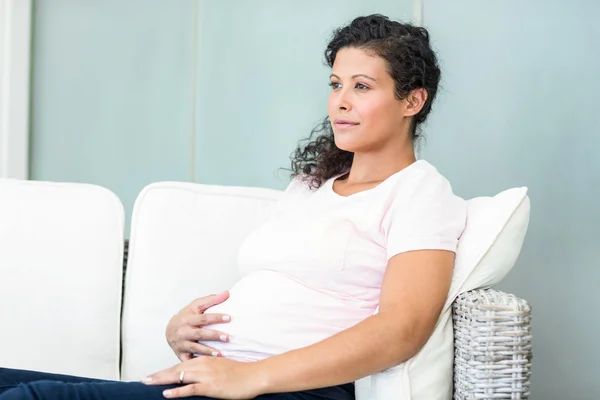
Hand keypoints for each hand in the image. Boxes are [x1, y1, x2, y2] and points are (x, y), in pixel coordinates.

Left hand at [143, 356, 264, 398]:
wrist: (254, 375)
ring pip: (179, 376)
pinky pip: (190, 389)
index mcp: (205, 360)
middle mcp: (202, 365)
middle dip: (158, 375)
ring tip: (148, 383)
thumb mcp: (221, 368)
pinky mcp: (210, 386)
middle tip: (144, 379)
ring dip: (162, 380)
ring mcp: (206, 375)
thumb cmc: (240, 373)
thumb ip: (208, 371)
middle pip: (175, 369)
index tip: (154, 375)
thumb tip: (197, 378)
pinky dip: (177, 392)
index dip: (166, 371)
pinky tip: (166, 394)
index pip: (180, 365)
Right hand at [166, 292, 230, 360]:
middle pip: (200, 333)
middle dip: (214, 336)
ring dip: (208, 351)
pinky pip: (189, 360)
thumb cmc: (186, 316)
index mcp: (188, 318)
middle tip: (228, 338)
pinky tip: (207, 365)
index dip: (216, 317)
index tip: (229, 318)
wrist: (169, 330)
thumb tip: (227, 293)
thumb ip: (211, 300)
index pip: (204, 318)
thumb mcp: (196, 306)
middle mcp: (183, 331)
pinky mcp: (180, 354)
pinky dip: (197, 363)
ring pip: (195, 348)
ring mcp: (181, 344)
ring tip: (220, 354)